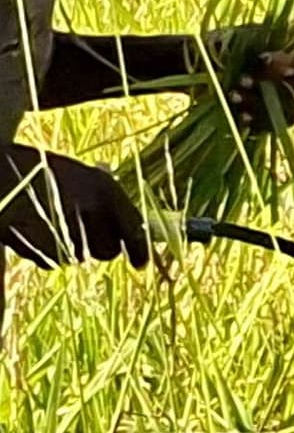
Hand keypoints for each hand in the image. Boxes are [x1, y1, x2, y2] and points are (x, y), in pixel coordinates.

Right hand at [0, 145, 154, 270]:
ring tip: (54, 222)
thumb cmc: (43, 169)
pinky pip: (53, 261)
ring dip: (73, 247)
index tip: (140, 264)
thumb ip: (108, 201)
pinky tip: (36, 229)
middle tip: (88, 233)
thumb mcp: (83, 174)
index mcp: (104, 189)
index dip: (140, 251)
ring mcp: (60, 232)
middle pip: (107, 251)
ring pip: (79, 257)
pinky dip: (49, 251)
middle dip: (101, 246)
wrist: (0, 170)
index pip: (134, 231)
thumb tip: (131, 232)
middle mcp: (86, 212)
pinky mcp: (35, 247)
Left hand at [220, 35, 293, 134]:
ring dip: (261, 101)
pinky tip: (240, 114)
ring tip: (233, 95)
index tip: (270, 58)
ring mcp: (285, 102)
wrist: (195, 71)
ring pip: (289, 107)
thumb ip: (261, 37)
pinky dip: (257, 119)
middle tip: (243, 78)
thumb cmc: (219, 46)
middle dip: (271, 81)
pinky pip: (275, 125)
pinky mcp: (270, 120)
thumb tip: (285, 34)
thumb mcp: (239, 35)